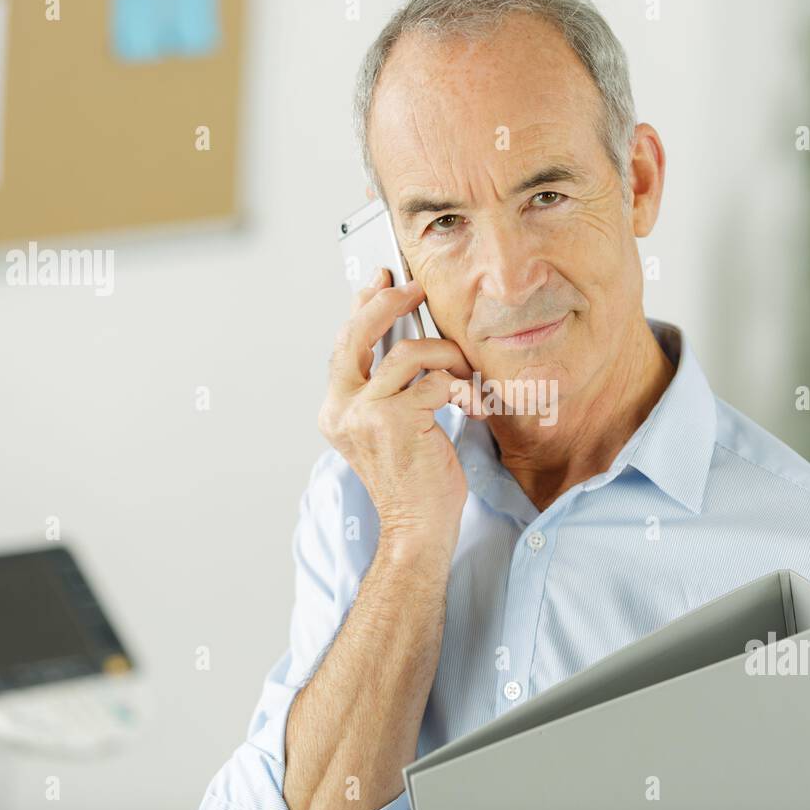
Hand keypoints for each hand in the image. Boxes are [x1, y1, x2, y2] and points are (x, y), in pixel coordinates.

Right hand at [318, 268, 475, 563]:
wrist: (418, 528)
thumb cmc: (413, 480)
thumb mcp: (392, 427)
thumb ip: (389, 387)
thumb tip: (405, 336)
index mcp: (336, 410)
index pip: (344, 345)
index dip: (363, 307)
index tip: (383, 280)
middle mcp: (341, 409)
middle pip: (358, 332)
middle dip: (389, 302)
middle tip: (416, 290)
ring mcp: (364, 413)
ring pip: (407, 352)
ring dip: (446, 356)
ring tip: (466, 373)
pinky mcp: (395, 419)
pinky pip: (436, 379)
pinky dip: (462, 388)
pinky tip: (473, 406)